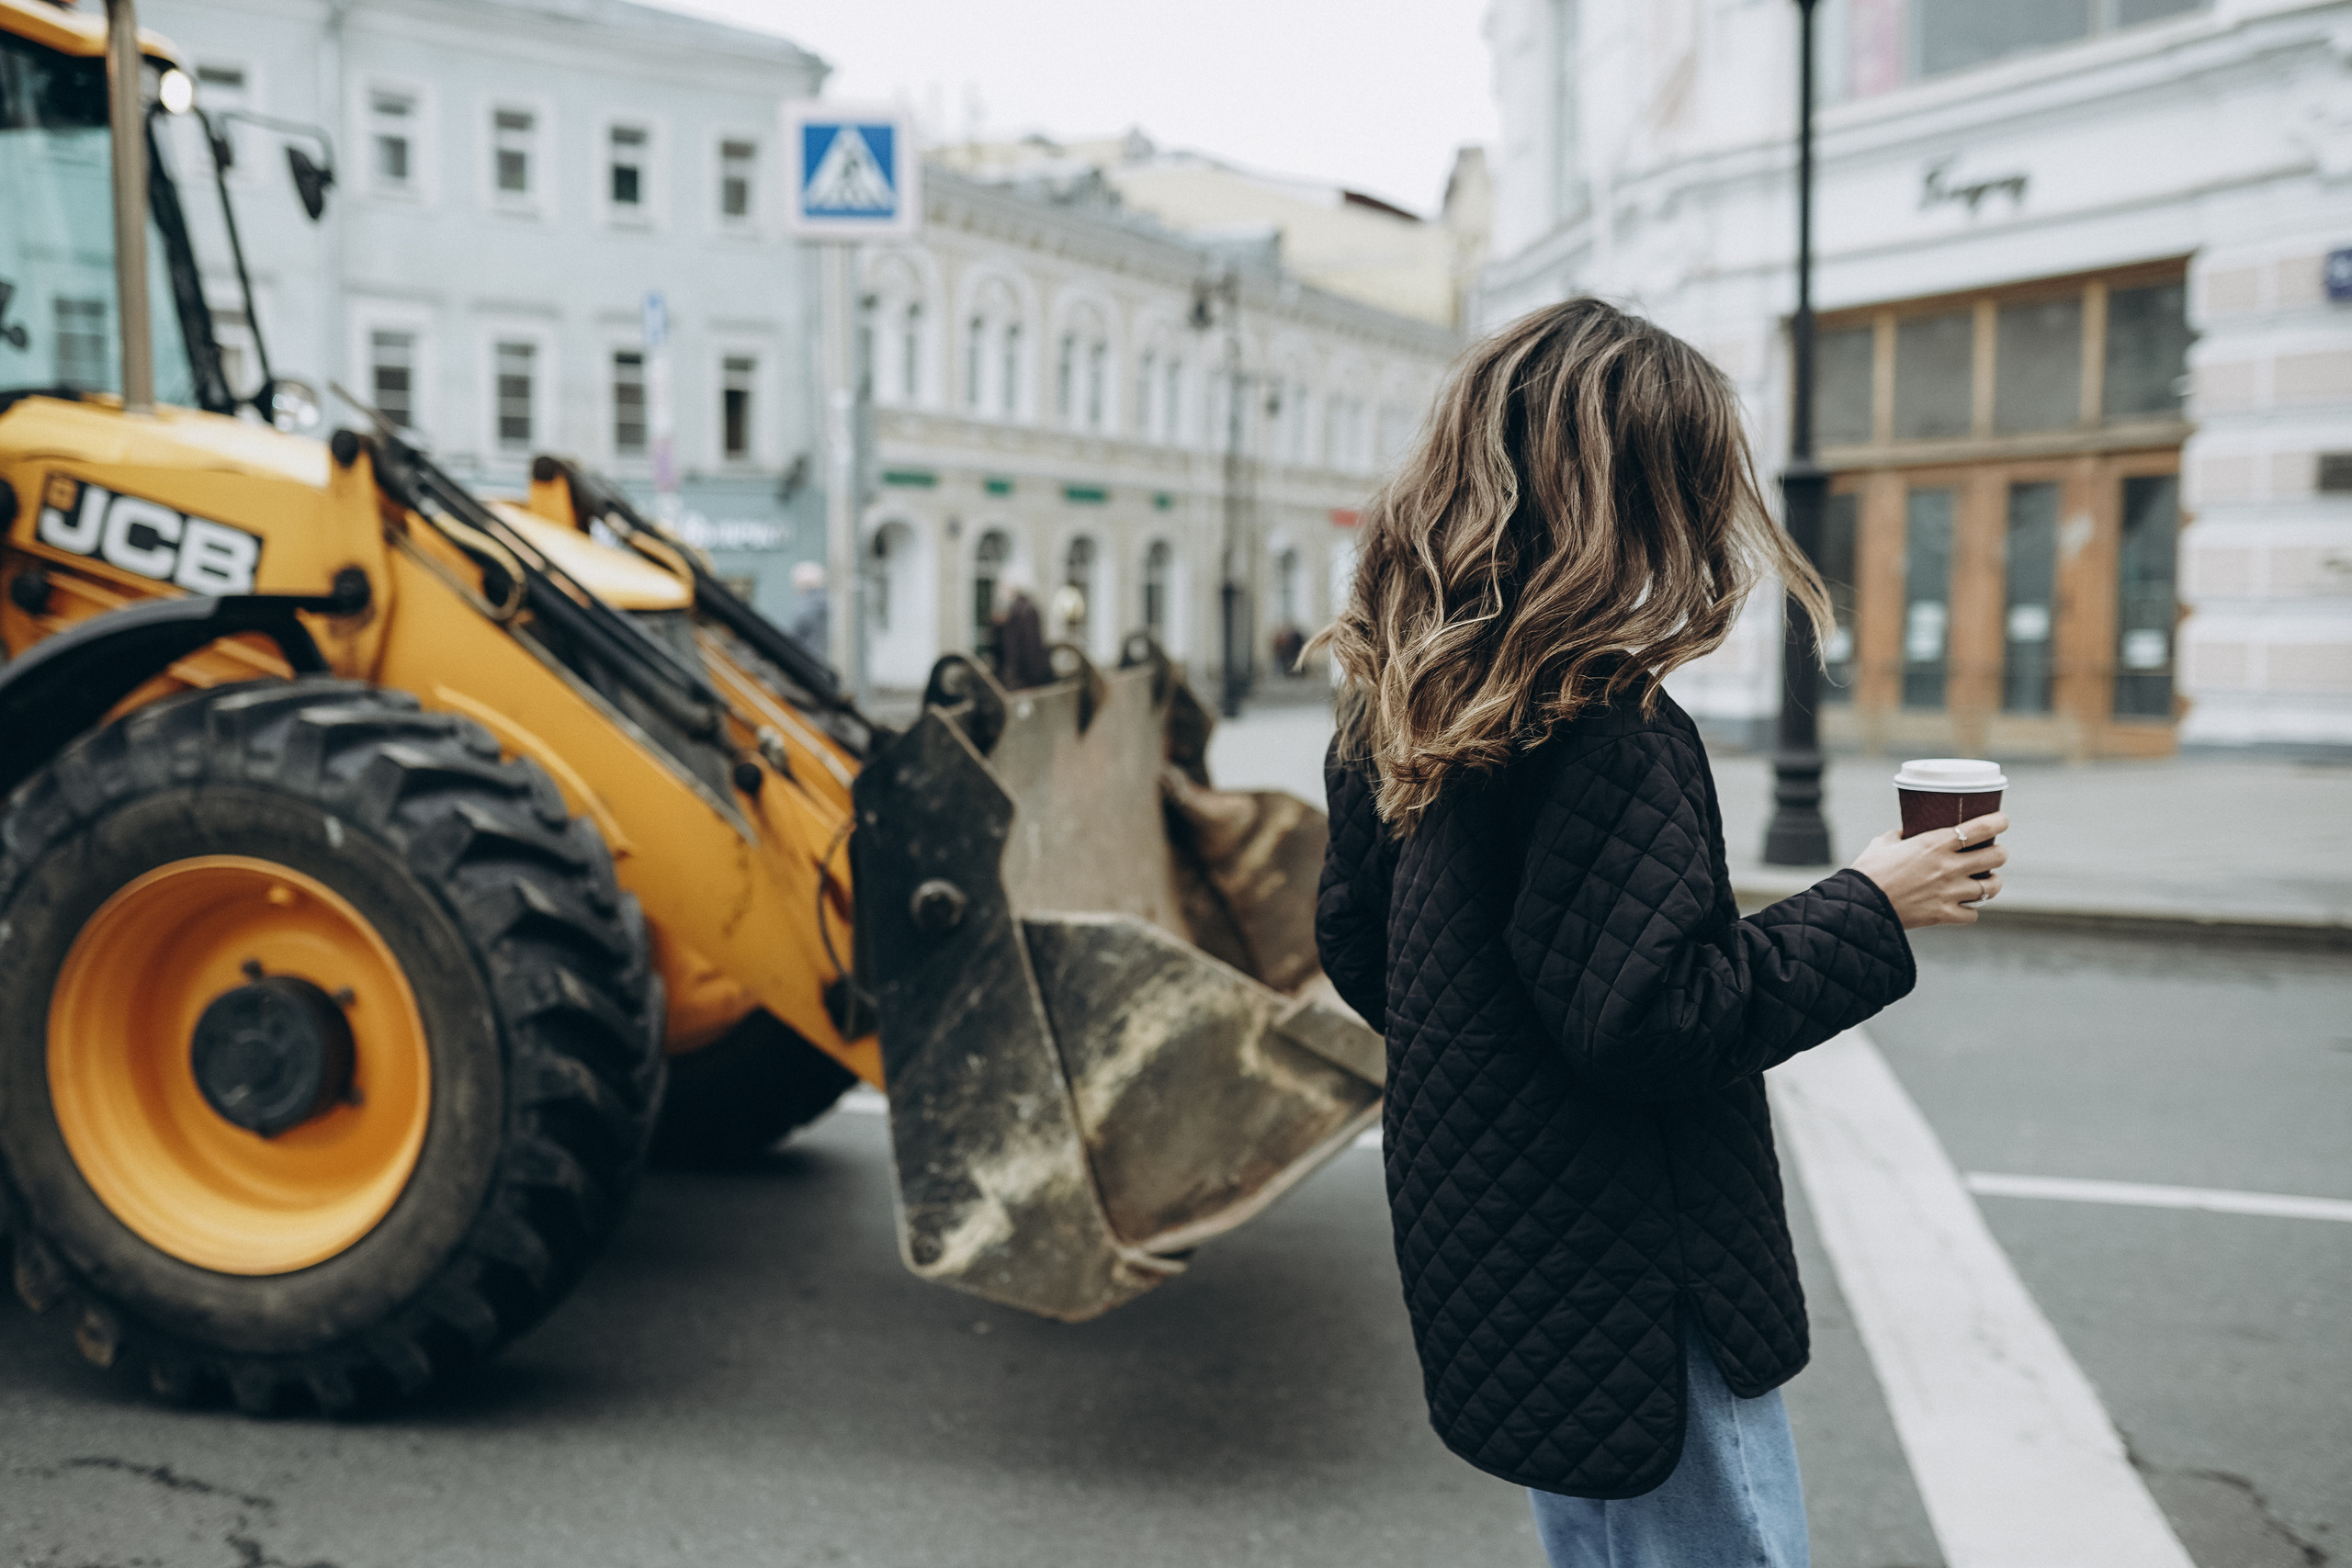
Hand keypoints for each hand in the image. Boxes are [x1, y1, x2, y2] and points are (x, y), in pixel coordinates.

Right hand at [1848, 813, 2008, 929]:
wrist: (1859, 904)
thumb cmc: (1868, 871)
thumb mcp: (1884, 843)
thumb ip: (1901, 836)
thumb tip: (1907, 834)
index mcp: (1935, 843)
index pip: (1982, 828)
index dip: (1999, 822)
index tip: (2002, 821)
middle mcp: (1949, 866)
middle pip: (1997, 856)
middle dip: (1998, 853)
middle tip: (1992, 854)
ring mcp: (1950, 892)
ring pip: (1992, 887)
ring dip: (1992, 883)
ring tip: (1986, 881)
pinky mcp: (1944, 914)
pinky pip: (1973, 914)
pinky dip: (1970, 910)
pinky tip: (1963, 906)